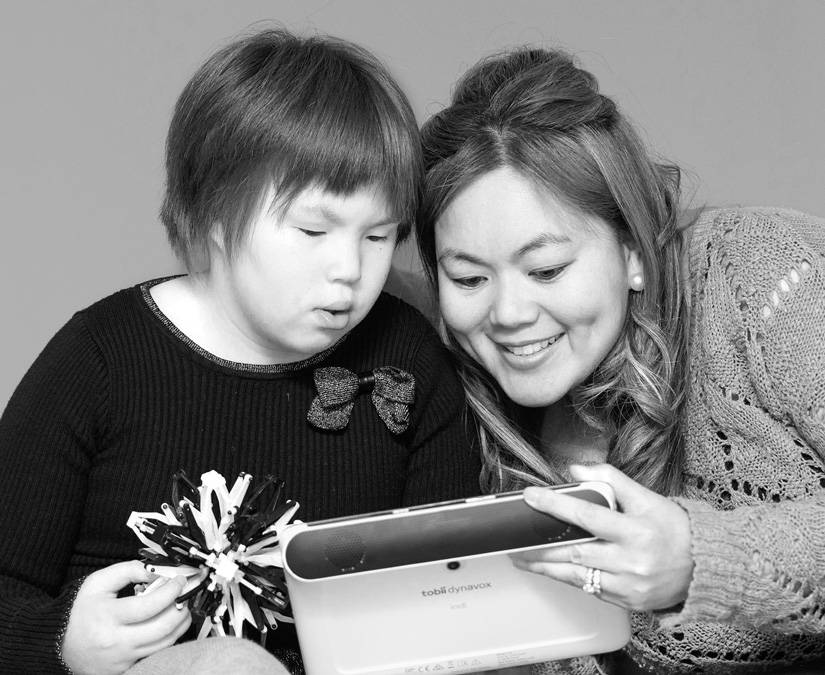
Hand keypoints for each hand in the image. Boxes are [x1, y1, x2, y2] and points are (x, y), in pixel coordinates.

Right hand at [62, 560, 191, 674]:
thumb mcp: (99, 582)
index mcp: (108, 616)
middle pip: (163, 627)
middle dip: (181, 607)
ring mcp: (122, 659)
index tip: (179, 580)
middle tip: (183, 594)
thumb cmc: (80, 611)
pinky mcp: (125, 669)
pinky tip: (167, 625)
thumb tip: (157, 571)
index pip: (151, 605)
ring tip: (179, 607)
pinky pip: (156, 655)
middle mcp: (116, 641)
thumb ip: (129, 570)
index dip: (172, 590)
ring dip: (180, 623)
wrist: (57, 643)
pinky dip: (168, 639)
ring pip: (165, 643)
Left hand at [512, 463, 693, 611]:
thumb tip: (578, 470)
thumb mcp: (648, 498)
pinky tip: (551, 570)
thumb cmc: (676, 529)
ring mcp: (628, 584)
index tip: (531, 496)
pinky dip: (568, 578)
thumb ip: (612, 480)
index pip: (588, 514)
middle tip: (514, 538)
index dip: (556, 504)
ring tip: (521, 557)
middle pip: (576, 551)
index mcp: (637, 530)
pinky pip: (590, 588)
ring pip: (577, 574)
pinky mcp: (627, 601)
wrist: (706, 567)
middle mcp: (631, 560)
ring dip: (546, 566)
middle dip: (541, 545)